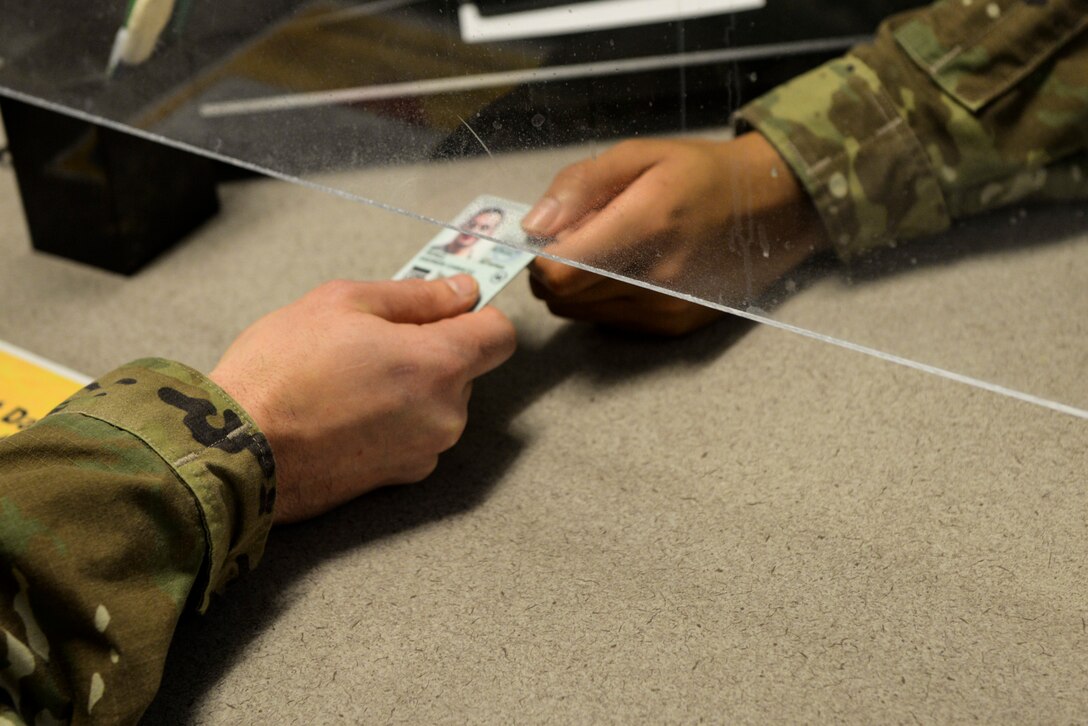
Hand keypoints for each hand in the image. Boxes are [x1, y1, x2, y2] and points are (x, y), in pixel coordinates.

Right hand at [209, 275, 515, 523]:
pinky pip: (415, 434)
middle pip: (465, 369)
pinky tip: (345, 413)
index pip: (500, 335)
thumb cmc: (281, 372)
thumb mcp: (342, 303)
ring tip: (347, 380)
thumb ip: (416, 295)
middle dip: (430, 350)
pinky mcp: (401, 478)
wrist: (236, 452)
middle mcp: (446, 414)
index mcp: (439, 364)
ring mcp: (425, 451)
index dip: (477, 315)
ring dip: (409, 386)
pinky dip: (393, 421)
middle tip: (369, 342)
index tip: (446, 309)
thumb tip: (463, 290)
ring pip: (438, 402)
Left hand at [522, 133, 829, 335]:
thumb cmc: (700, 174)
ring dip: (575, 284)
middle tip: (579, 236)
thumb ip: (579, 186)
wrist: (770, 207)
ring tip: (607, 249)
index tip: (549, 233)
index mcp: (647, 225)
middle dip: (554, 267)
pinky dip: (601, 297)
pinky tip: (628, 269)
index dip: (541, 254)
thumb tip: (533, 226)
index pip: (560, 271)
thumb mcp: (639, 155)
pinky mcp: (672, 326)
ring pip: (579, 311)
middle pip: (563, 295)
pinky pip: (606, 320)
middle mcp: (656, 278)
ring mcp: (666, 309)